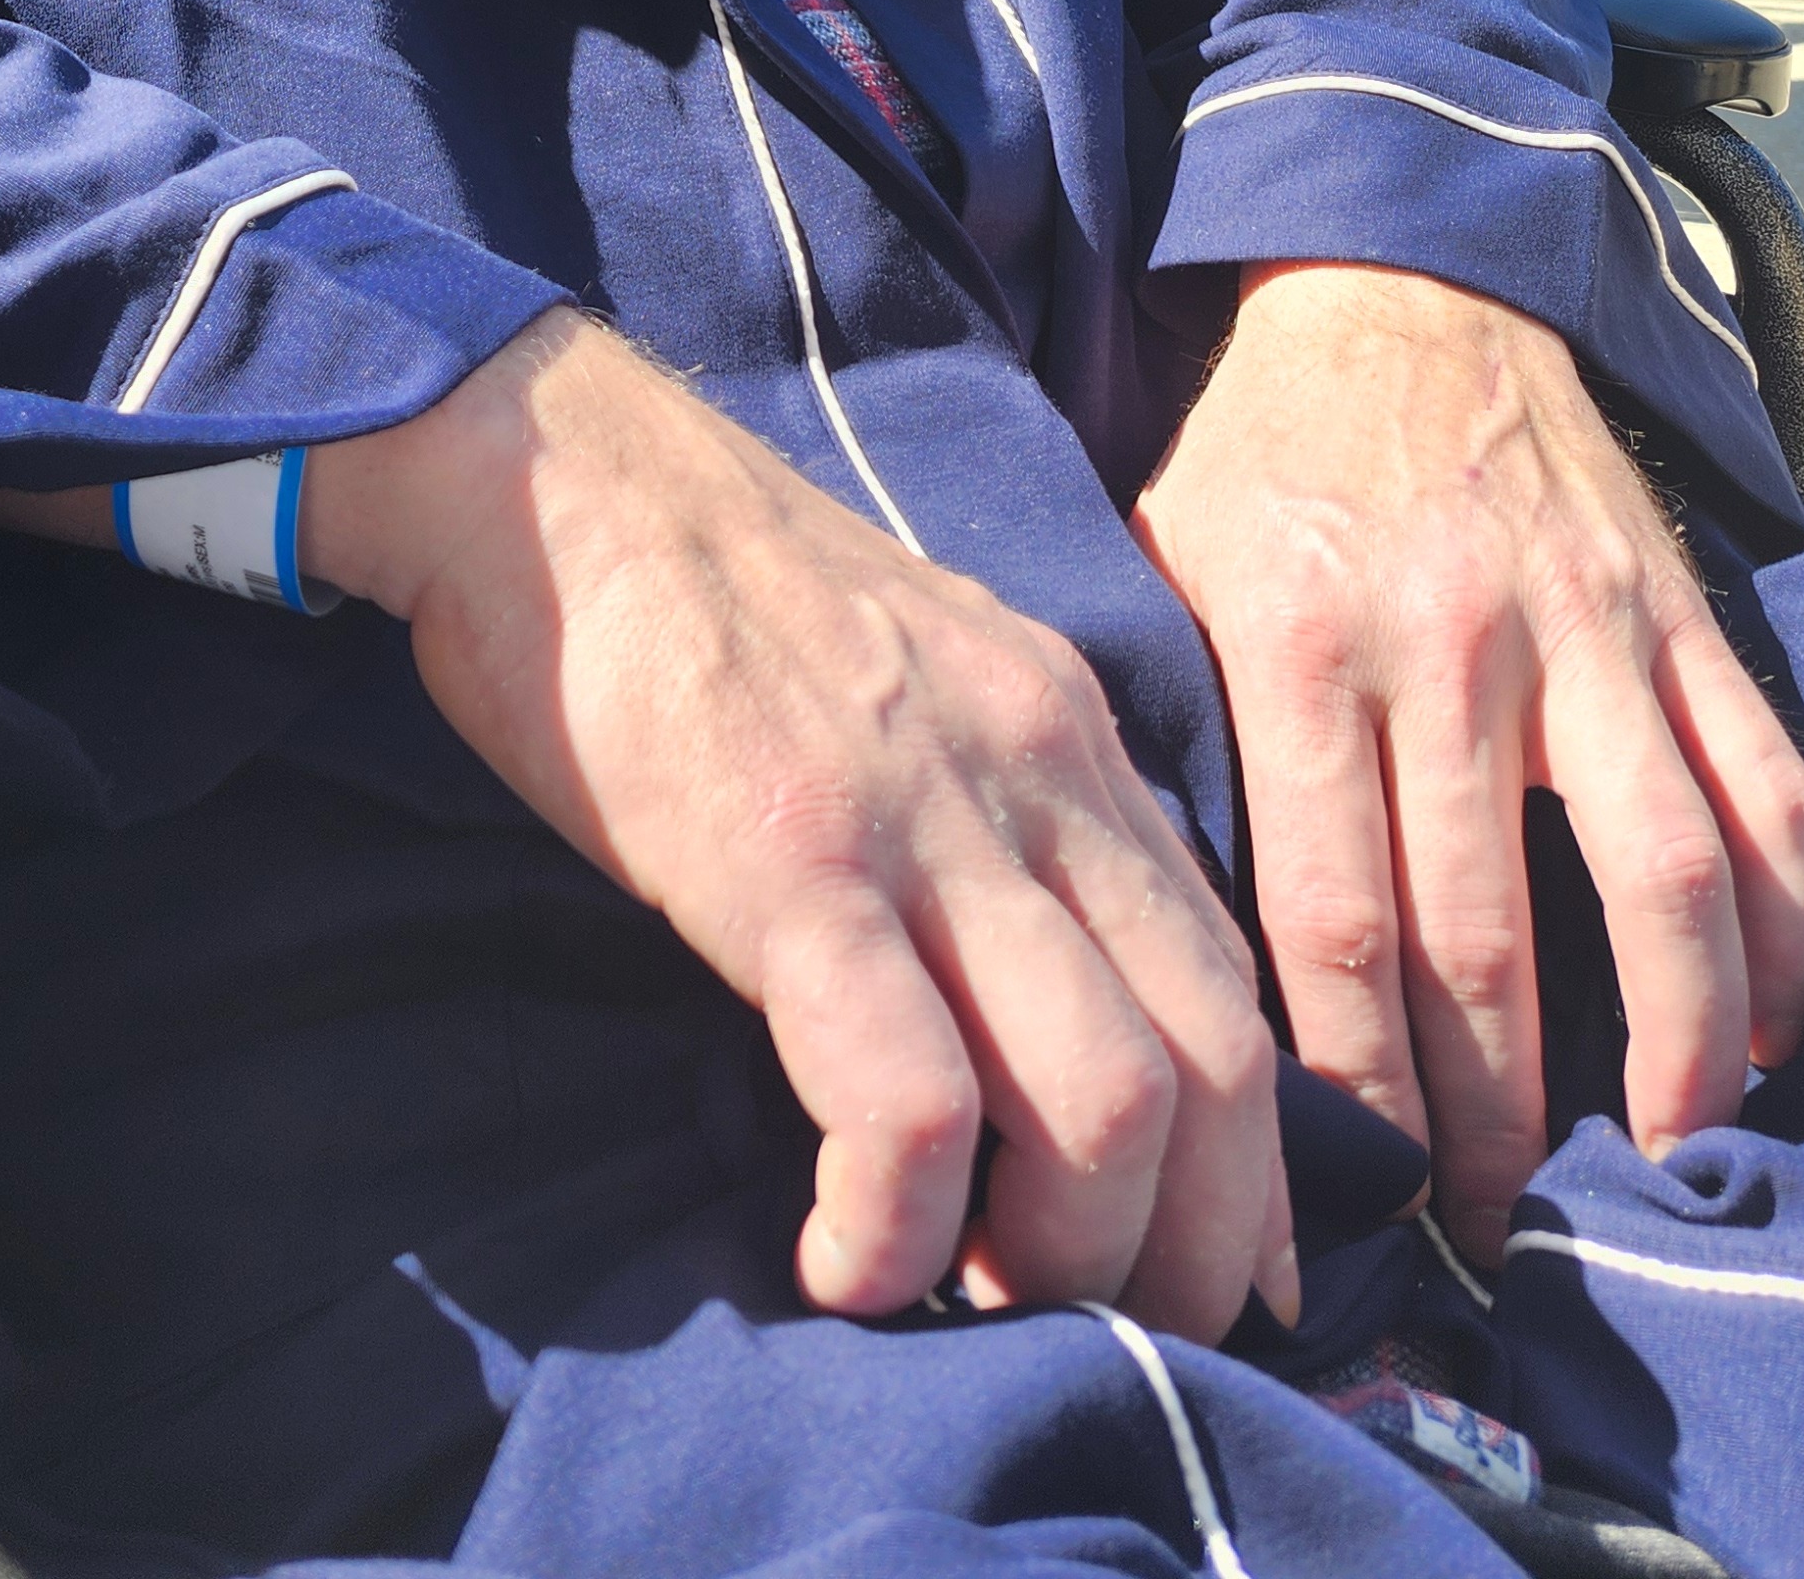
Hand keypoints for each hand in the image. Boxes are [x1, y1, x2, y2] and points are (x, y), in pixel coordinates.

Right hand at [304, 313, 1293, 1339]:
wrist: (552, 470)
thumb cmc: (698, 592)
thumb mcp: (911, 675)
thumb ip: (993, 805)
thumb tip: (1034, 978)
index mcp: (1065, 731)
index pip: (1235, 977)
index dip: (1251, 1164)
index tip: (1217, 1281)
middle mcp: (1034, 773)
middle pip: (1218, 1064)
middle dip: (1187, 1249)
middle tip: (1102, 1332)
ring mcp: (923, 820)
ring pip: (1107, 1102)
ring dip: (1062, 1258)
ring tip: (971, 1303)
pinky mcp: (795, 868)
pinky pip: (912, 1103)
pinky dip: (903, 1230)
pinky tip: (844, 1265)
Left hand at [1131, 262, 1803, 1260]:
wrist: (1386, 277)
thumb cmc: (1250, 454)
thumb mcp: (1153, 564)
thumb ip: (1168, 737)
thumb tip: (1154, 948)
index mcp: (1293, 641)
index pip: (1332, 921)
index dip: (1360, 1088)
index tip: (1358, 1196)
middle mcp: (1445, 642)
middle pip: (1486, 936)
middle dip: (1492, 1117)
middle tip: (1484, 1232)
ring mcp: (1581, 624)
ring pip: (1660, 878)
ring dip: (1673, 1046)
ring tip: (1657, 1160)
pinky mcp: (1673, 607)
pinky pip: (1760, 788)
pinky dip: (1781, 926)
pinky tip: (1758, 1025)